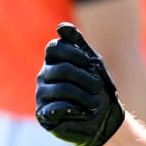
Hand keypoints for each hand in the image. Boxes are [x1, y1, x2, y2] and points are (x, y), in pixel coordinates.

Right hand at [36, 22, 125, 145]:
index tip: (89, 63)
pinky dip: (75, 110)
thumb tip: (62, 27)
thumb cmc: (97, 89)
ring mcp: (42, 95)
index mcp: (53, 62)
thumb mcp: (92, 63)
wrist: (103, 118)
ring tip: (94, 103)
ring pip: (61, 89)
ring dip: (84, 96)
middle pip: (61, 69)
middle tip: (96, 88)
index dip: (74, 53)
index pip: (54, 48)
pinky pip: (55, 108)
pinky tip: (83, 113)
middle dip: (85, 78)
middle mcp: (43, 76)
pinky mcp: (43, 114)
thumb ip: (78, 44)